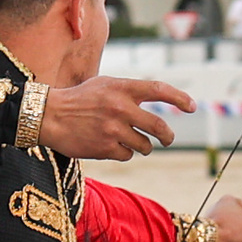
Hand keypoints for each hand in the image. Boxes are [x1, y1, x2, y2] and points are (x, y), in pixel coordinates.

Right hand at [38, 74, 193, 158]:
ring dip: (142, 147)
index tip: (192, 106)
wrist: (49, 116)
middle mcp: (120, 107)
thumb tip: (158, 100)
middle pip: (159, 126)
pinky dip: (123, 153)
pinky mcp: (106, 148)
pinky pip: (127, 155)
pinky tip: (109, 146)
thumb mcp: (104, 86)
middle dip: (167, 136)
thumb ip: (129, 92)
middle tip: (167, 139)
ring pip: (145, 145)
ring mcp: (114, 129)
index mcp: (122, 88)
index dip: (179, 98)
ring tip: (128, 141)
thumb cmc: (79, 100)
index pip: (159, 90)